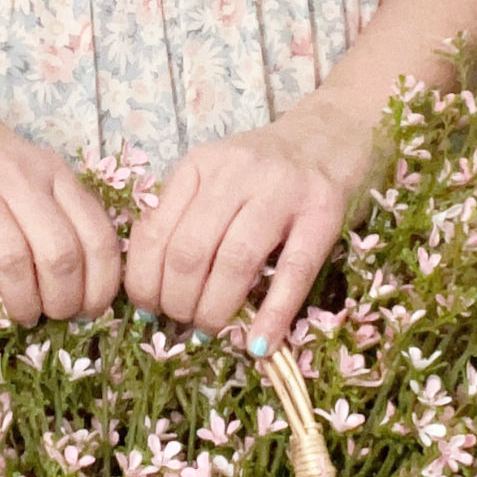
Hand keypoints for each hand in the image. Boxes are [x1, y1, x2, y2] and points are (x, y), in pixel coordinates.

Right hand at [0, 85, 122, 344]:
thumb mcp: (34, 178)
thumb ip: (60, 220)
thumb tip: (84, 297)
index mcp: (55, 174)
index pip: (98, 237)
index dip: (101, 286)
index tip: (91, 312)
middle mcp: (19, 177)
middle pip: (60, 253)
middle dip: (64, 302)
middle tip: (54, 319)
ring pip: (14, 259)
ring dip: (23, 304)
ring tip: (22, 319)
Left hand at [123, 86, 394, 356]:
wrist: (331, 133)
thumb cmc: (264, 171)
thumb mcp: (214, 180)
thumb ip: (184, 220)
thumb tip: (152, 294)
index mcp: (198, 165)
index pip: (154, 232)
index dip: (144, 281)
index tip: (147, 310)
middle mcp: (235, 172)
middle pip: (190, 252)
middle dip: (178, 301)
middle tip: (184, 323)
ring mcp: (282, 189)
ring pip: (235, 261)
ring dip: (216, 309)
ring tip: (212, 330)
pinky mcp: (323, 211)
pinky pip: (294, 272)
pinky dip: (274, 314)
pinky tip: (261, 343)